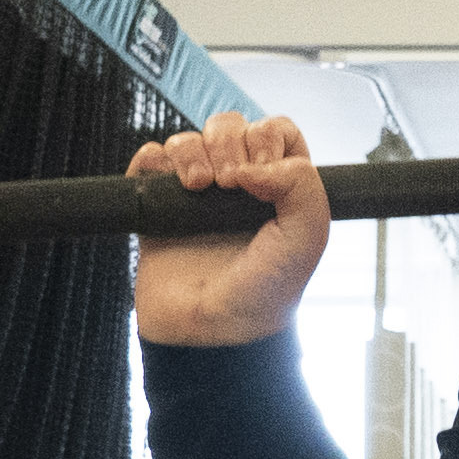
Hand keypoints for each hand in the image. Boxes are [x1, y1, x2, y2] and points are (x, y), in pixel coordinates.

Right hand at [131, 113, 335, 346]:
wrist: (211, 331)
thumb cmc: (264, 291)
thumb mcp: (307, 238)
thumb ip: (302, 186)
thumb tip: (252, 163)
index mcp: (278, 188)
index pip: (276, 131)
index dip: (268, 137)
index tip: (263, 170)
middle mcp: (237, 186)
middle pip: (229, 126)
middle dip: (228, 141)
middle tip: (229, 182)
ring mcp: (195, 194)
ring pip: (188, 138)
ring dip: (192, 151)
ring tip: (198, 188)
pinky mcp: (158, 206)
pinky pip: (151, 159)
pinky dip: (156, 160)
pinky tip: (171, 188)